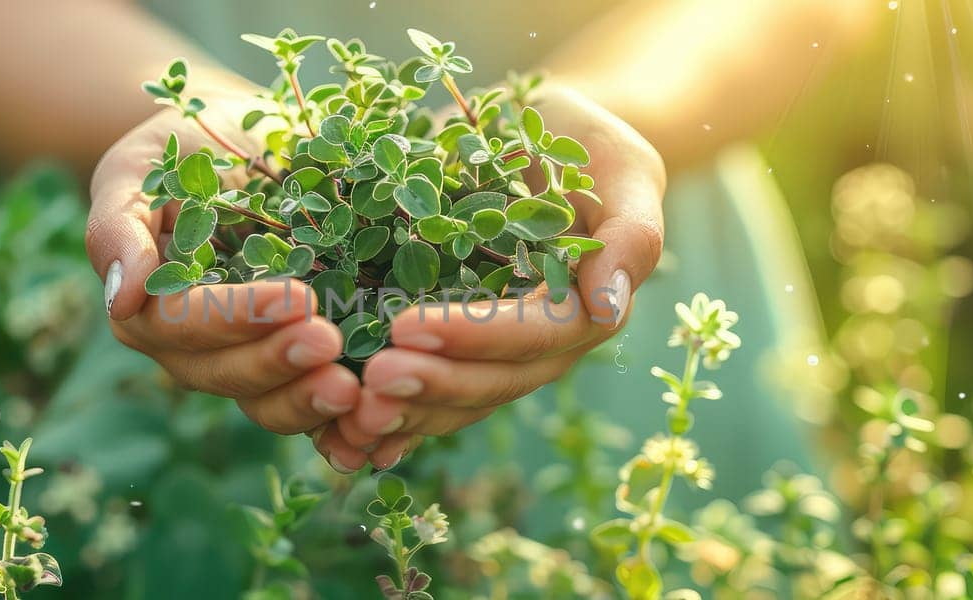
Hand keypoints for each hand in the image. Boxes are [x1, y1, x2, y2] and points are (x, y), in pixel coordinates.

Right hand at [86, 101, 371, 471]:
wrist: (236, 146)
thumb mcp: (138, 170)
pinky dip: (339, 424)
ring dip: (308, 401)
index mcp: (150, 308)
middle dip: (279, 364)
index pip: (187, 324)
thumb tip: (122, 295)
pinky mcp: (292, 362)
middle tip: (330, 343)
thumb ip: (118, 228)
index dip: (236, 318)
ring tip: (355, 389)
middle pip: (228, 374)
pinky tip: (376, 422)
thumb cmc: (179, 153)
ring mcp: (245, 361)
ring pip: (268, 402)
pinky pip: (309, 404)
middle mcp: (194, 349)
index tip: (295, 299)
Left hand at [335, 86, 667, 468]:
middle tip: (370, 380)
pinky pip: (428, 394)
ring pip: (458, 401)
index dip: (476, 338)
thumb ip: (630, 234)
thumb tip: (610, 307)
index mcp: (586, 307)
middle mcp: (543, 344)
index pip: (535, 336)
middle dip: (432, 384)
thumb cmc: (582, 140)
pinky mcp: (456, 348)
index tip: (410, 327)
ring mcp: (497, 353)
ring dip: (406, 413)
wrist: (537, 134)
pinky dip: (391, 417)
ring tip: (350, 406)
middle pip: (493, 381)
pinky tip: (342, 432)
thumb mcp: (618, 164)